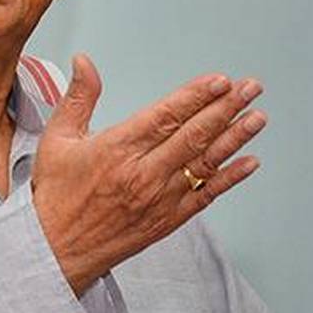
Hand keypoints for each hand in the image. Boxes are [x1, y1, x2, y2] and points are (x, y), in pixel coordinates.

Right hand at [31, 54, 266, 295]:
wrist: (56, 248)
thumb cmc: (56, 193)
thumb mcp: (57, 137)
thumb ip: (78, 97)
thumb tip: (84, 63)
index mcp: (117, 148)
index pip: (166, 115)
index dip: (196, 96)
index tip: (219, 81)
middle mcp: (143, 173)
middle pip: (194, 135)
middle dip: (226, 108)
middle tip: (249, 88)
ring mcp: (159, 198)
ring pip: (206, 163)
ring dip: (235, 137)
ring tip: (256, 116)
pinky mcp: (167, 219)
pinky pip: (206, 196)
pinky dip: (230, 178)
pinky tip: (248, 163)